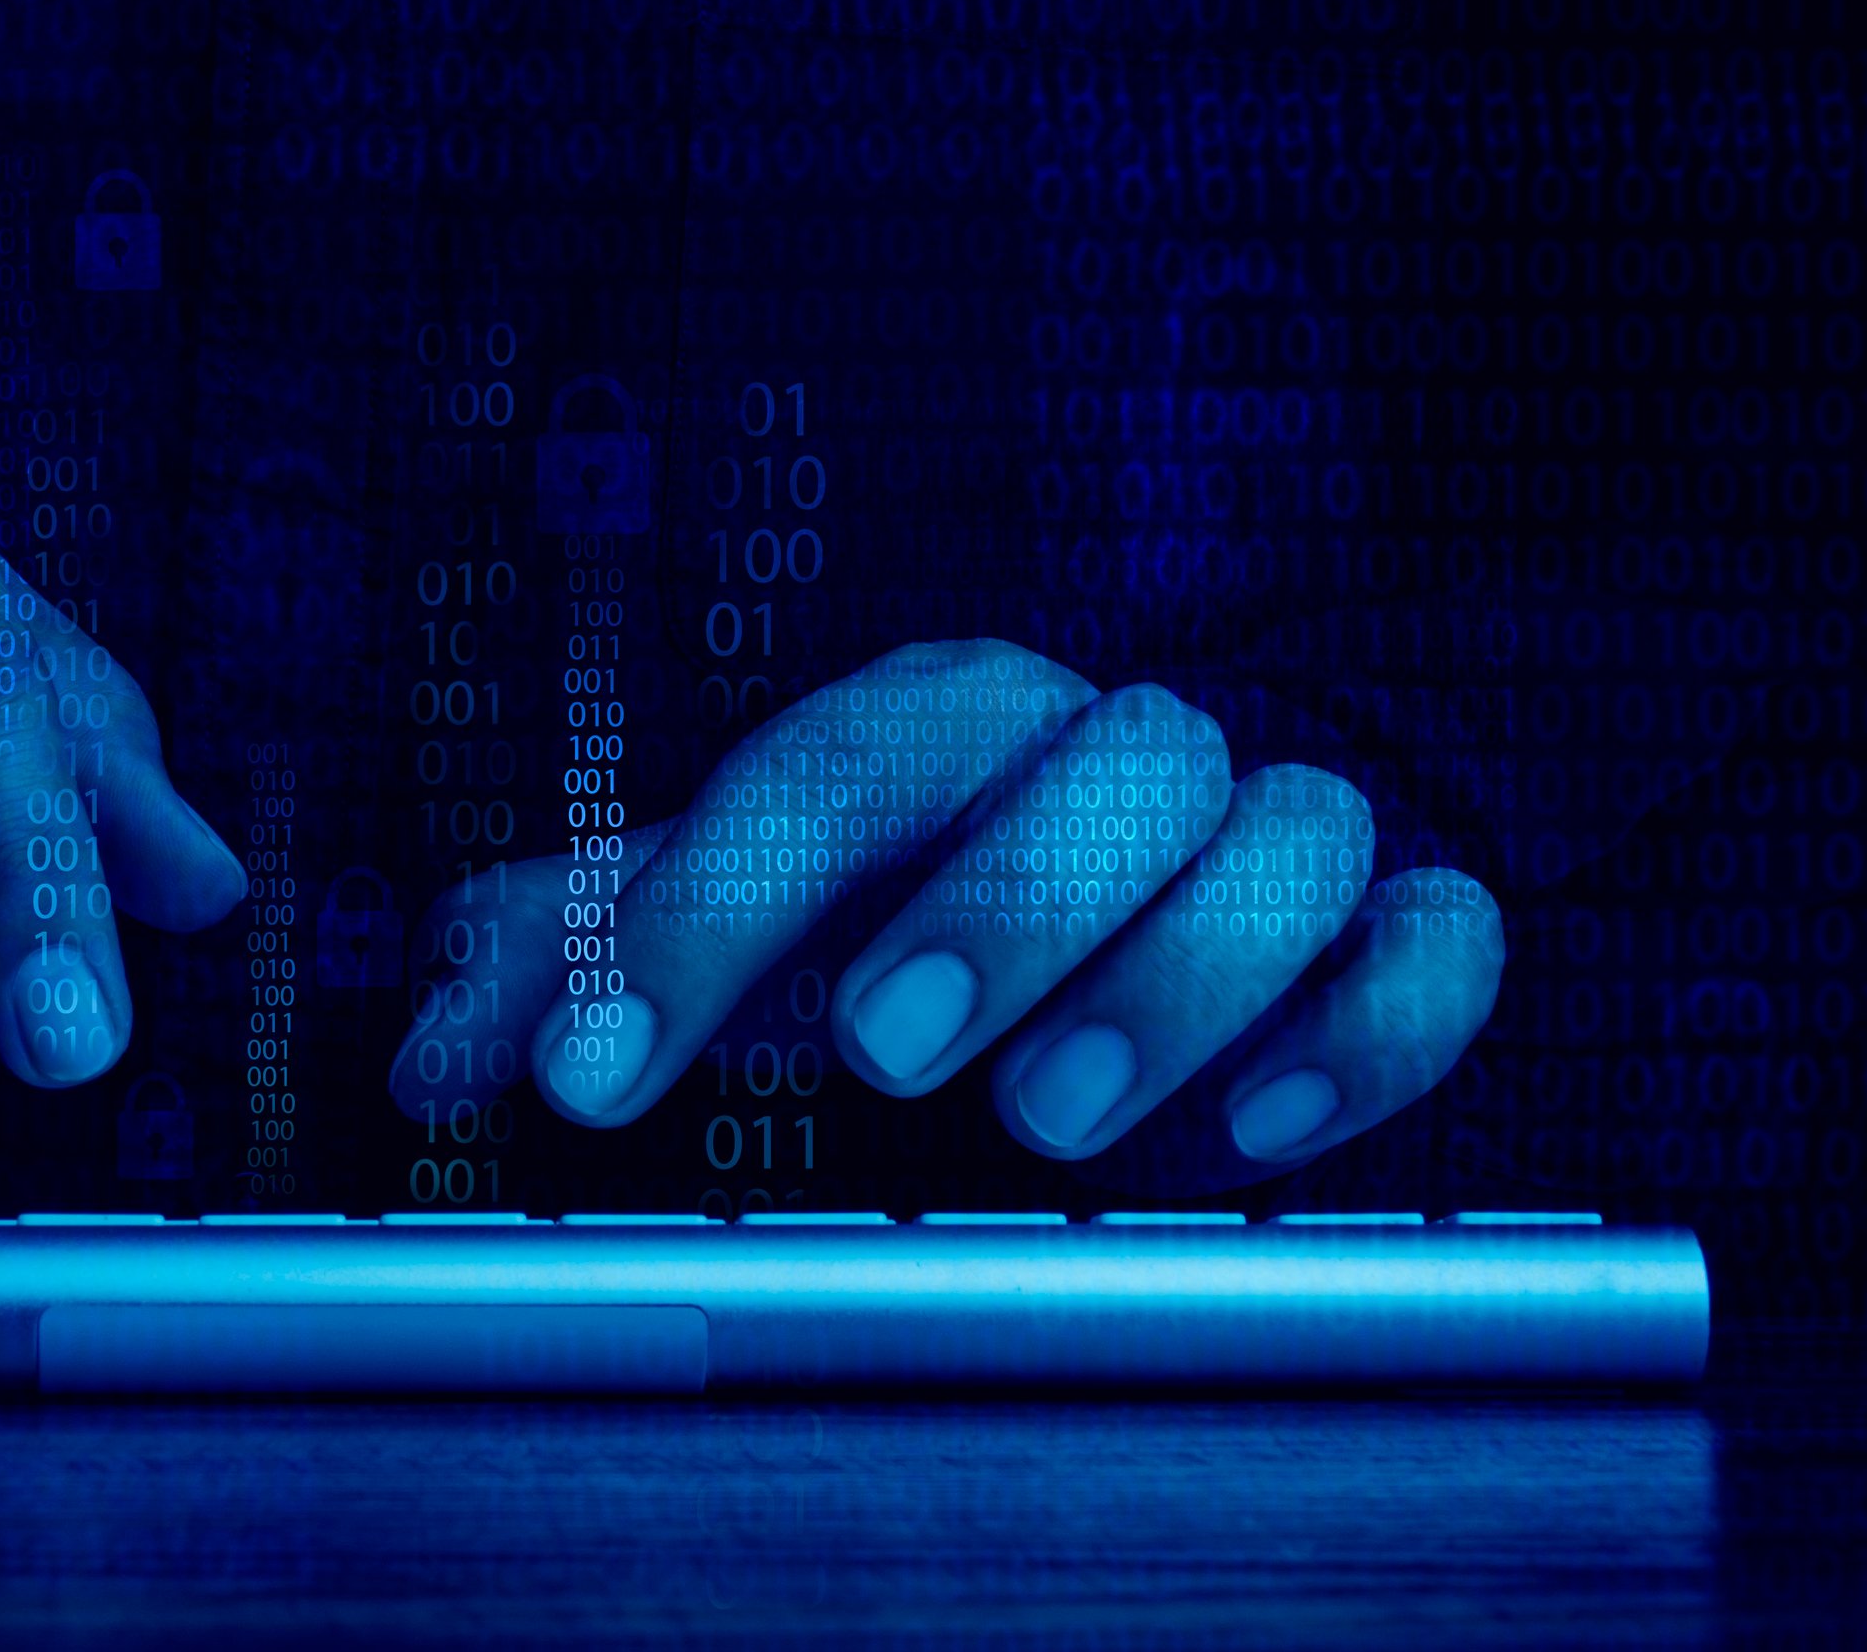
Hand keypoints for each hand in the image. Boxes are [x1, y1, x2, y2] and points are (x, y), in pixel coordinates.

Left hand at [390, 641, 1502, 1186]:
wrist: (1164, 868)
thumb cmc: (919, 898)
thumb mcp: (747, 923)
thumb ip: (590, 960)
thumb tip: (429, 1032)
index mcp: (940, 730)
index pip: (828, 768)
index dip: (703, 911)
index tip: (594, 1077)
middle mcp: (1113, 752)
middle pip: (1099, 757)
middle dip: (994, 903)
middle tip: (881, 1056)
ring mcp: (1273, 829)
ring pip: (1285, 831)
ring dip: (1171, 974)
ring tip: (1051, 1124)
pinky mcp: (1401, 925)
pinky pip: (1437, 935)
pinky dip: (1371, 1022)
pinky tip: (1263, 1136)